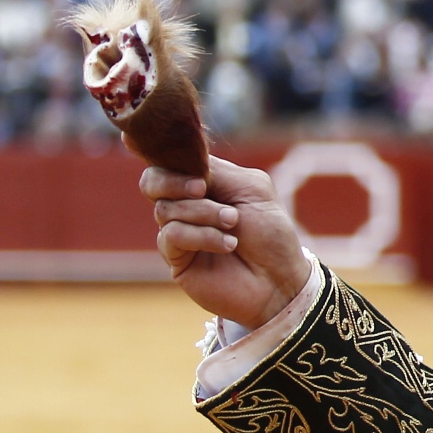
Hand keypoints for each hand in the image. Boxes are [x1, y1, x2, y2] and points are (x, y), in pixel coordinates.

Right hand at [138, 148, 312, 328]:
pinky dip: (201, 236)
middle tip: (203, 189)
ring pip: (165, 209)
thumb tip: (182, 162)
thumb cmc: (271, 233)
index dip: (164, 155)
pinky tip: (227, 244)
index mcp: (205, 183)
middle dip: (174, 181)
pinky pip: (171, 236)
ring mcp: (179, 231)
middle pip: (152, 181)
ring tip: (233, 223)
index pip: (171, 161)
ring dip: (203, 212)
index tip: (160, 153)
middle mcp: (187, 205)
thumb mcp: (251, 189)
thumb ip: (217, 171)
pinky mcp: (176, 258)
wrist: (280, 279)